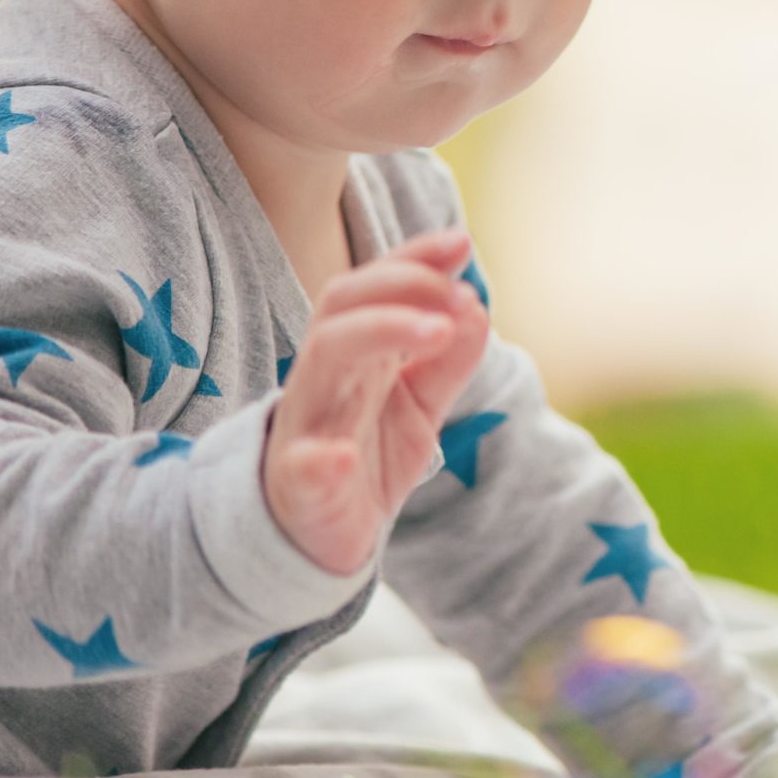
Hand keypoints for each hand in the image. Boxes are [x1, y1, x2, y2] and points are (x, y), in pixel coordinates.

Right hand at [262, 225, 492, 575]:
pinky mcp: (300, 486)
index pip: (374, 286)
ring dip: (380, 333)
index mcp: (355, 353)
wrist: (320, 535)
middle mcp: (326, 377)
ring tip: (439, 332)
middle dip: (399, 284)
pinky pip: (301, 468)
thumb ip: (449, 357)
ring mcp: (308, 426)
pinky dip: (319, 461)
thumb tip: (477, 302)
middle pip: (342, 306)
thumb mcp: (421, 403)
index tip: (462, 243)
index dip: (413, 258)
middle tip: (458, 293)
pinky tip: (342, 457)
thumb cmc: (366, 452)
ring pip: (323, 361)